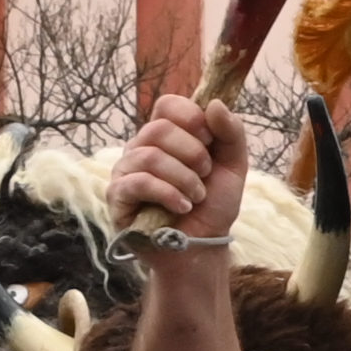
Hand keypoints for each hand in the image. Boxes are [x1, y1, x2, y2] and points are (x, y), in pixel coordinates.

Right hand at [118, 86, 247, 245]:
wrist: (202, 246)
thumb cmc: (212, 206)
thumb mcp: (233, 167)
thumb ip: (231, 133)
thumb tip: (215, 103)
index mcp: (166, 135)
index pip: (167, 105)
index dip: (190, 117)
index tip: (209, 140)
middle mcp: (141, 147)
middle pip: (159, 128)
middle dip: (193, 153)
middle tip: (205, 175)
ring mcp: (126, 171)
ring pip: (150, 156)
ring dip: (184, 178)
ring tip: (196, 198)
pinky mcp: (117, 196)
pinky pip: (139, 182)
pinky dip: (168, 194)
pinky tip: (182, 207)